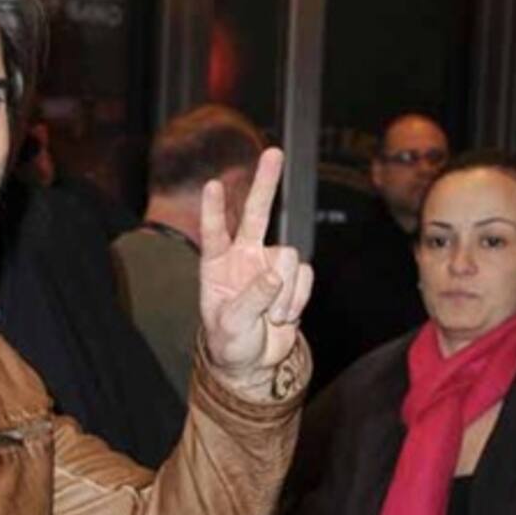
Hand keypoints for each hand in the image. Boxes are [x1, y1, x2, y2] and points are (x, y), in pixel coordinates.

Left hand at [199, 147, 313, 394]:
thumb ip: (250, 299)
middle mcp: (243, 258)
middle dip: (265, 184)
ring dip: (285, 291)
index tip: (211, 184)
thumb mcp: (231, 326)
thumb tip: (274, 274)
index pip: (214, 233)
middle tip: (274, 152)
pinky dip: (297, 298)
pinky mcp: (292, 278)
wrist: (254, 362)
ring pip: (288, 257)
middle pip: (256, 214)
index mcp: (216, 266)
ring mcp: (269, 265)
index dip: (213, 210)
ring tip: (272, 317)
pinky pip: (304, 275)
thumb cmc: (231, 343)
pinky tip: (283, 316)